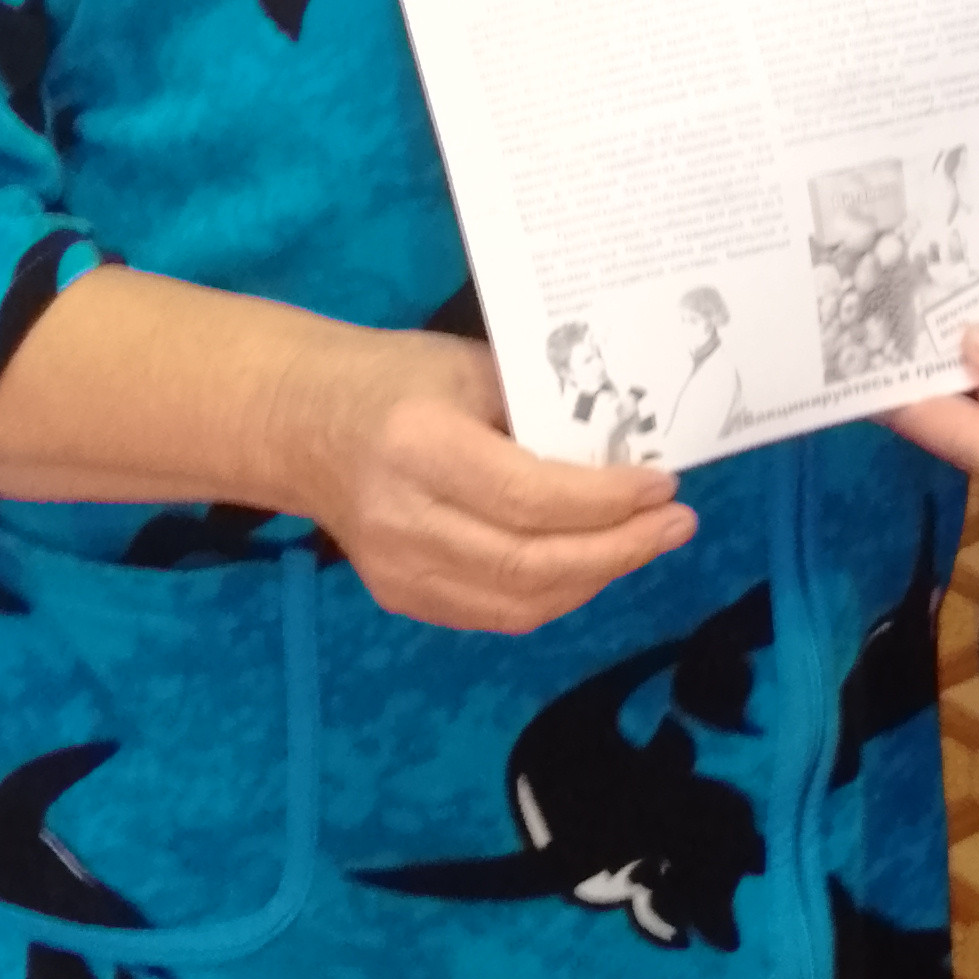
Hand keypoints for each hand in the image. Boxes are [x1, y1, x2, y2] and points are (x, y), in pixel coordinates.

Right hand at [285, 332, 695, 632]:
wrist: (301, 422)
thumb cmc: (396, 379)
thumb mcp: (470, 365)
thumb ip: (540, 408)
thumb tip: (628, 446)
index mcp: (418, 446)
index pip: (527, 496)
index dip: (605, 501)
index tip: (663, 486)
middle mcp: (404, 518)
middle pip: (528, 561)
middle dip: (618, 550)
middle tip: (676, 526)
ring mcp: (396, 569)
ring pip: (519, 602)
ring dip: (596, 577)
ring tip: (646, 543)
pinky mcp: (400, 596)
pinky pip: (495, 614)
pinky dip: (556, 594)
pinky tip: (593, 563)